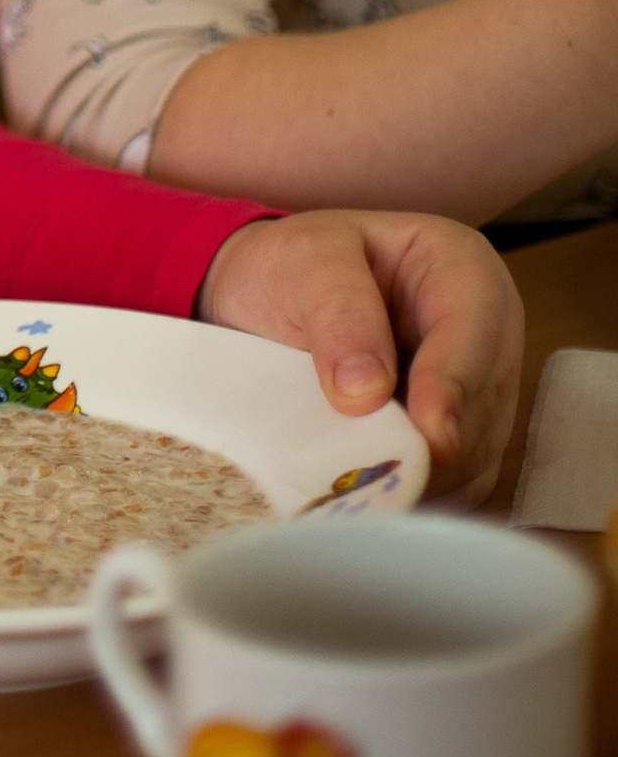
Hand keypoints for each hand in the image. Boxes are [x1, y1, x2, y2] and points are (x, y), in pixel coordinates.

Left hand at [195, 210, 522, 500]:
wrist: (272, 296)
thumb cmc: (295, 265)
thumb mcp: (305, 260)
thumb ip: (338, 311)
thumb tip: (366, 393)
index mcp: (461, 269)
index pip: (473, 332)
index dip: (453, 387)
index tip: (432, 438)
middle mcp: (485, 333)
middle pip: (483, 403)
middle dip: (433, 443)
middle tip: (373, 478)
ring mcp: (479, 391)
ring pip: (476, 452)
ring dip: (423, 474)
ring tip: (361, 486)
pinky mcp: (463, 439)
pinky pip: (459, 482)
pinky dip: (419, 493)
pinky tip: (375, 495)